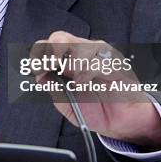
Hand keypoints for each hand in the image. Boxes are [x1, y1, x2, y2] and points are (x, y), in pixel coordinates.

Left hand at [31, 31, 160, 148]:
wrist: (121, 123)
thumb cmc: (95, 109)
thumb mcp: (67, 104)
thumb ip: (54, 89)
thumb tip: (39, 76)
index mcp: (67, 59)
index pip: (48, 44)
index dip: (40, 55)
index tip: (39, 69)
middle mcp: (82, 52)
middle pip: (60, 37)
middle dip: (53, 52)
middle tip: (53, 67)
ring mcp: (100, 55)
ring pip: (79, 46)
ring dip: (73, 65)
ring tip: (76, 82)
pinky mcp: (116, 62)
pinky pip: (98, 60)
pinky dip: (88, 73)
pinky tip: (85, 83)